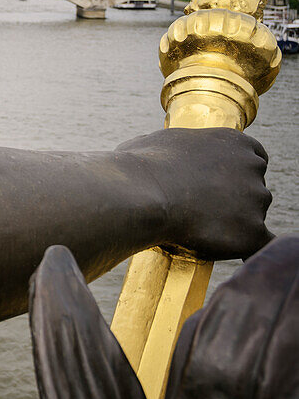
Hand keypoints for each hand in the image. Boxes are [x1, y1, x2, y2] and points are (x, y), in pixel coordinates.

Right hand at [117, 128, 271, 260]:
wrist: (138, 195)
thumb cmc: (139, 168)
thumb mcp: (153, 144)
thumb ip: (169, 147)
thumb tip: (150, 151)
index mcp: (234, 142)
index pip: (253, 157)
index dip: (238, 173)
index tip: (221, 185)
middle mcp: (252, 166)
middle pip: (254, 188)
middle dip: (235, 199)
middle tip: (203, 211)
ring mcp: (256, 199)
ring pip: (252, 217)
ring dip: (233, 224)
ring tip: (196, 230)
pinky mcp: (253, 232)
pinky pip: (260, 246)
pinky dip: (247, 249)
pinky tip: (239, 256)